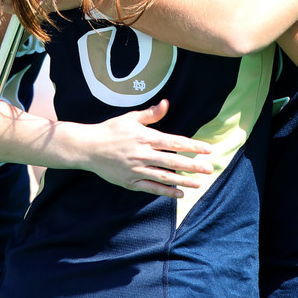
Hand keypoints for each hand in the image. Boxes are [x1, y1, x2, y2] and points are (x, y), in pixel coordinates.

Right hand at [82, 100, 213, 198]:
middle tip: (209, 169)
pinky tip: (179, 194)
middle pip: (173, 161)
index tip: (208, 149)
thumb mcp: (130, 118)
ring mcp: (136, 169)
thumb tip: (166, 104)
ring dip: (183, 181)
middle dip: (193, 166)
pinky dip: (166, 192)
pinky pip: (151, 188)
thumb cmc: (110, 130)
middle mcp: (143, 154)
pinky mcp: (130, 182)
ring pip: (164, 177)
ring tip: (199, 183)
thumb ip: (151, 114)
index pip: (175, 142)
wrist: (88, 147)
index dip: (193, 146)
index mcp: (145, 137)